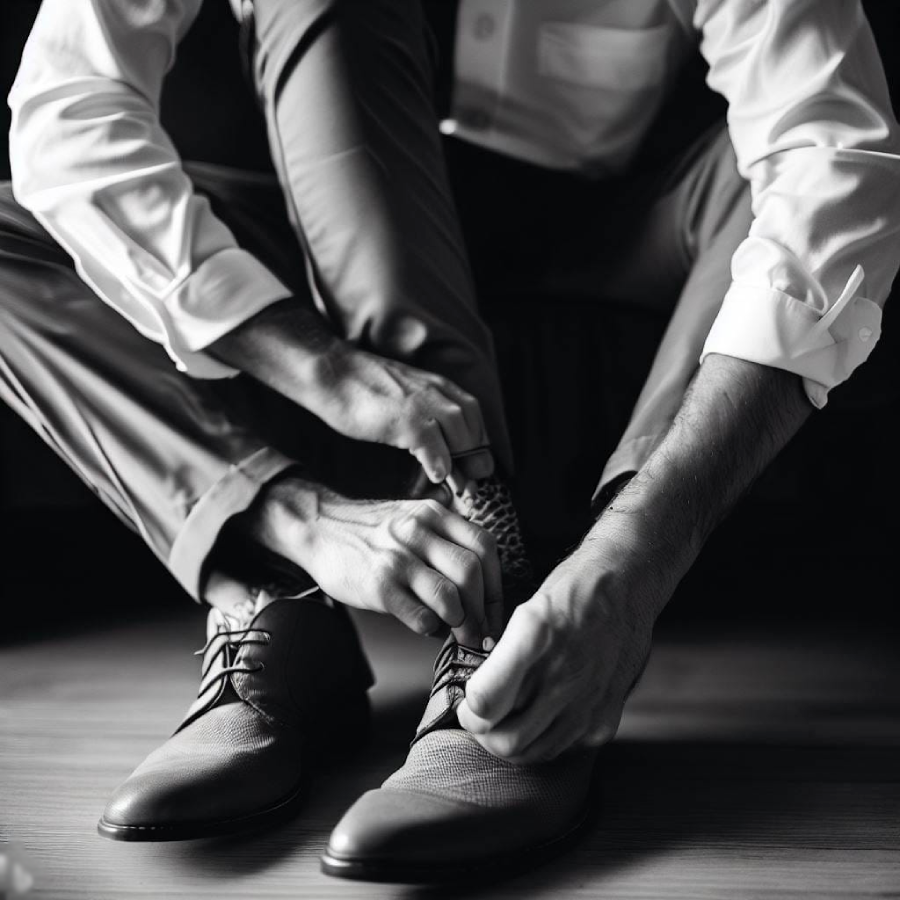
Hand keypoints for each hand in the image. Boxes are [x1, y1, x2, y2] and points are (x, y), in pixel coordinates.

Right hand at [208, 301, 492, 484]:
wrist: (332, 371)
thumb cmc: (362, 388)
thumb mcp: (404, 397)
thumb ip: (424, 414)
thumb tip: (436, 446)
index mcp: (440, 387)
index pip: (475, 419)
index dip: (478, 447)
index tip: (474, 472)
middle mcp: (439, 392)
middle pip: (474, 430)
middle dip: (477, 462)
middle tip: (471, 488)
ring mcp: (423, 403)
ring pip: (463, 437)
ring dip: (464, 467)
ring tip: (460, 489)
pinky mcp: (405, 417)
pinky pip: (434, 445)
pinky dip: (440, 463)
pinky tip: (436, 477)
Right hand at [246, 475, 501, 645]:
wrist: (318, 527)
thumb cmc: (370, 531)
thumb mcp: (412, 517)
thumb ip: (445, 540)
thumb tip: (480, 587)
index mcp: (433, 514)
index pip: (484, 547)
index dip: (496, 584)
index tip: (496, 611)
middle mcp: (418, 532)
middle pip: (472, 573)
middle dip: (483, 611)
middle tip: (482, 632)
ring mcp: (397, 559)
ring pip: (450, 597)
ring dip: (461, 623)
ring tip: (458, 633)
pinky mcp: (378, 586)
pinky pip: (420, 617)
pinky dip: (432, 630)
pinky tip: (428, 627)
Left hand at [456, 543, 653, 763]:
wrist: (627, 586)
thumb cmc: (571, 592)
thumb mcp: (525, 609)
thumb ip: (501, 658)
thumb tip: (476, 699)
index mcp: (535, 635)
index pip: (485, 701)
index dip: (468, 709)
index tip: (467, 702)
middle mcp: (563, 674)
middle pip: (505, 740)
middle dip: (484, 732)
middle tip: (482, 717)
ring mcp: (587, 701)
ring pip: (531, 752)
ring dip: (510, 740)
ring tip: (507, 719)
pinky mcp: (604, 718)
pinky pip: (560, 748)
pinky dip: (543, 740)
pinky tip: (540, 715)